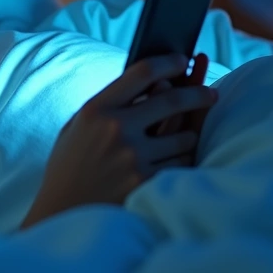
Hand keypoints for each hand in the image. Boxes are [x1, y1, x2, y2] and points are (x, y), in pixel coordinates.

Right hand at [21, 54, 215, 228]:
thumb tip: (157, 82)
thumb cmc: (71, 167)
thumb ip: (110, 104)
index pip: (142, 72)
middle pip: (173, 99)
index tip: (183, 60)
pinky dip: (182, 160)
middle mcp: (116, 129)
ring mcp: (132, 157)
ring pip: (184, 136)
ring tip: (186, 135)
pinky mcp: (145, 183)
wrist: (62, 213)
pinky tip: (177, 159)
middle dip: (198, 93)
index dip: (168, 62)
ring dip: (189, 134)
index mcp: (96, 109)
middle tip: (210, 93)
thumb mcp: (78, 127)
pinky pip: (181, 163)